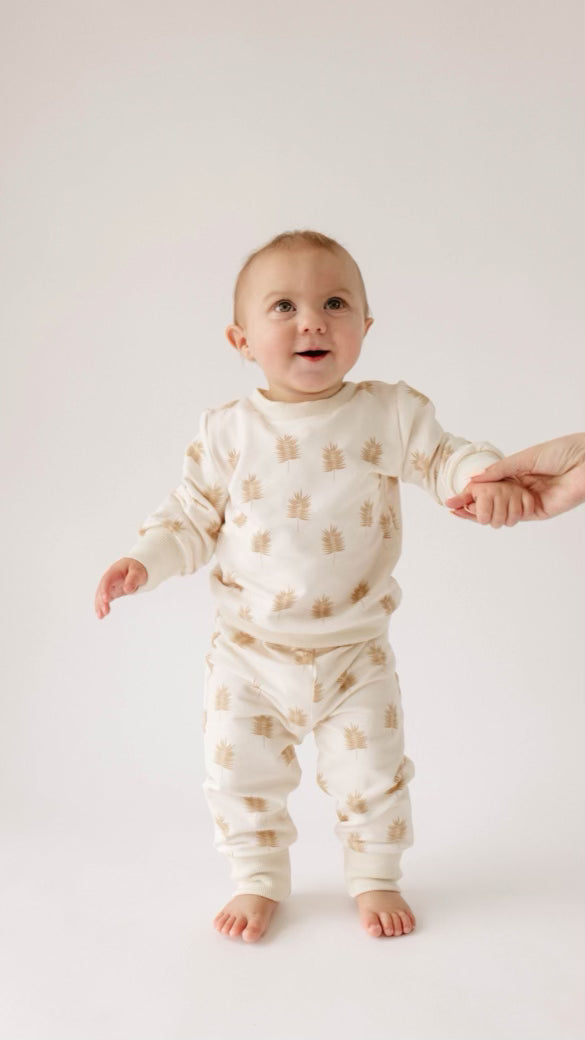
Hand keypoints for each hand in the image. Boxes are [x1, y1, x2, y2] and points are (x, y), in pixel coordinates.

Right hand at [95, 558, 147, 618]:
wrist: (136, 568)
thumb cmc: (137, 569)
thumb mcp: (138, 573)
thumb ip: (133, 580)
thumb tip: (127, 589)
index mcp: (114, 571)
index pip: (107, 580)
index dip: (105, 589)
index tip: (105, 599)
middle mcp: (109, 578)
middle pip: (102, 589)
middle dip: (102, 600)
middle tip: (104, 611)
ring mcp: (109, 585)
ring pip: (101, 595)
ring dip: (100, 605)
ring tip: (100, 616)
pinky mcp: (111, 592)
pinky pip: (104, 599)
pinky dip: (102, 607)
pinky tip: (101, 615)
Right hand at [446, 434, 584, 520]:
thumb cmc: (564, 451)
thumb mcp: (525, 457)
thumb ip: (500, 470)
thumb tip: (474, 479)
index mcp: (518, 472)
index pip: (489, 486)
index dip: (470, 492)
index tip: (453, 498)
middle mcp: (521, 488)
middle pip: (491, 502)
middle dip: (471, 506)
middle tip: (452, 507)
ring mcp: (529, 501)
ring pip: (501, 512)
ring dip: (483, 512)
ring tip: (464, 508)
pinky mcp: (539, 511)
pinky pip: (516, 517)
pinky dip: (500, 515)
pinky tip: (486, 512)